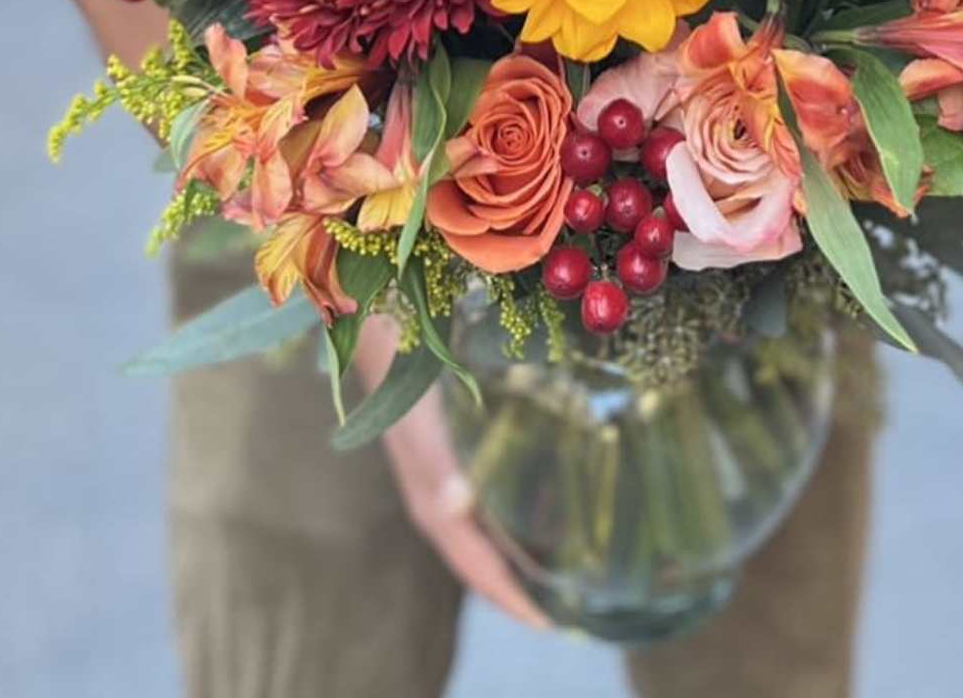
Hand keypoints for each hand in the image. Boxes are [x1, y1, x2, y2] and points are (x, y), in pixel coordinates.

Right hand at [353, 316, 547, 629]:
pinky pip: (483, 511)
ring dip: (514, 561)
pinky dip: (508, 527)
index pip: (478, 569)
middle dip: (518, 590)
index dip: (511, 598)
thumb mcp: (425, 424)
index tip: (553, 623)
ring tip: (561, 575)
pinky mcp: (450, 460)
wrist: (392, 339)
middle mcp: (439, 504)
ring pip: (482, 539)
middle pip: (481, 563)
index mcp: (435, 506)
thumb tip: (456, 509)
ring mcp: (443, 484)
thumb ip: (439, 466)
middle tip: (570, 609)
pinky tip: (535, 515)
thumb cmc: (412, 385)